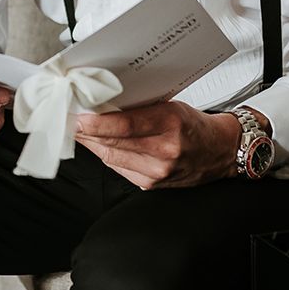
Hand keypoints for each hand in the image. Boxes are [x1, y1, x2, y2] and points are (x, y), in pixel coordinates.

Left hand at [74, 101, 240, 189]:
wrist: (219, 151)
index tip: (77, 116)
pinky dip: (105, 155)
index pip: (125, 125)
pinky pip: (119, 168)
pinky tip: (97, 145)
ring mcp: (158, 171)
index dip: (96, 123)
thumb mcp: (171, 106)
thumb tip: (103, 105)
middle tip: (69, 120)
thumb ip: (140, 108)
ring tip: (78, 131)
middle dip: (86, 132)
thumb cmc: (194, 124)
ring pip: (111, 157)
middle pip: (113, 143)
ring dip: (91, 144)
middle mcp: (165, 151)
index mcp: (171, 124)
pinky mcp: (152, 184)